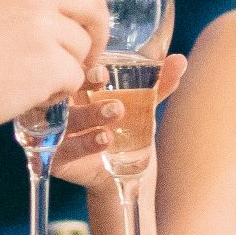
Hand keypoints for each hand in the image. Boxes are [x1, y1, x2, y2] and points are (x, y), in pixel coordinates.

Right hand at [0, 0, 116, 138]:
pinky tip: (29, 96)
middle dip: (98, 32)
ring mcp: (41, 25)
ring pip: (83, 47)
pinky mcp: (48, 63)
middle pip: (92, 4)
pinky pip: (74, 77)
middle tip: (88, 55)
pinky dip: (59, 92)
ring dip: (68, 68)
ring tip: (32, 81)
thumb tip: (59, 6)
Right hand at [50, 54, 186, 189]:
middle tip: (107, 85)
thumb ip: (159, 85)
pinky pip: (63, 149)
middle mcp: (61, 107)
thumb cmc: (128, 131)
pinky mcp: (55, 158)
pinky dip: (83, 143)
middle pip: (64, 90)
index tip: (103, 73)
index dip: (86, 70)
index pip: (74, 70)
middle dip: (84, 87)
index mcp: (77, 88)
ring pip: (64, 120)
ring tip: (116, 112)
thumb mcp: (143, 107)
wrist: (126, 174)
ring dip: (89, 115)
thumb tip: (180, 60)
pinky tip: (104, 139)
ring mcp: (55, 132)